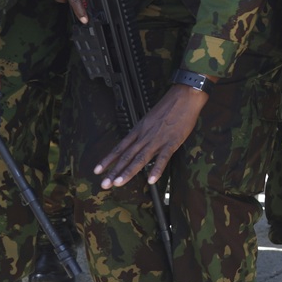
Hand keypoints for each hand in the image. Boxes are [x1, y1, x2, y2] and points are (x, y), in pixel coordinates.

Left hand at [94, 83, 209, 186]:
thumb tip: (140, 142)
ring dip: (128, 172)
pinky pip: (163, 158)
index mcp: (139, 130)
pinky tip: (152, 180)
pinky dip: (156, 169)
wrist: (184, 97)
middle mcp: (145, 136)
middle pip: (126, 156)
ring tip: (119, 183)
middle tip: (104, 184)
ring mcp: (158, 140)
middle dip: (114, 171)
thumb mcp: (151, 118)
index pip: (120, 147)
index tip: (98, 170)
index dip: (108, 159)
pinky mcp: (172, 142)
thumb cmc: (170, 106)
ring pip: (140, 158)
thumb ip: (145, 131)